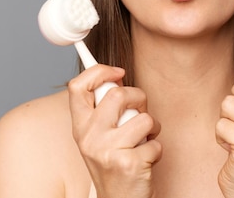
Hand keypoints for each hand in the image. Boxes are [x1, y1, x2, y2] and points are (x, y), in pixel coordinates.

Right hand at [68, 65, 161, 197]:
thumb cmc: (114, 163)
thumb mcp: (100, 135)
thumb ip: (104, 108)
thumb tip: (116, 76)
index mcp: (80, 127)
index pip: (77, 86)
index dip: (99, 71)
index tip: (117, 72)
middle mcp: (89, 138)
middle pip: (117, 93)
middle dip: (138, 97)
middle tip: (140, 110)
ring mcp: (108, 151)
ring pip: (144, 118)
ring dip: (152, 128)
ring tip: (143, 140)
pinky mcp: (129, 164)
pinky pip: (155, 142)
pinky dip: (156, 150)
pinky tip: (145, 160)